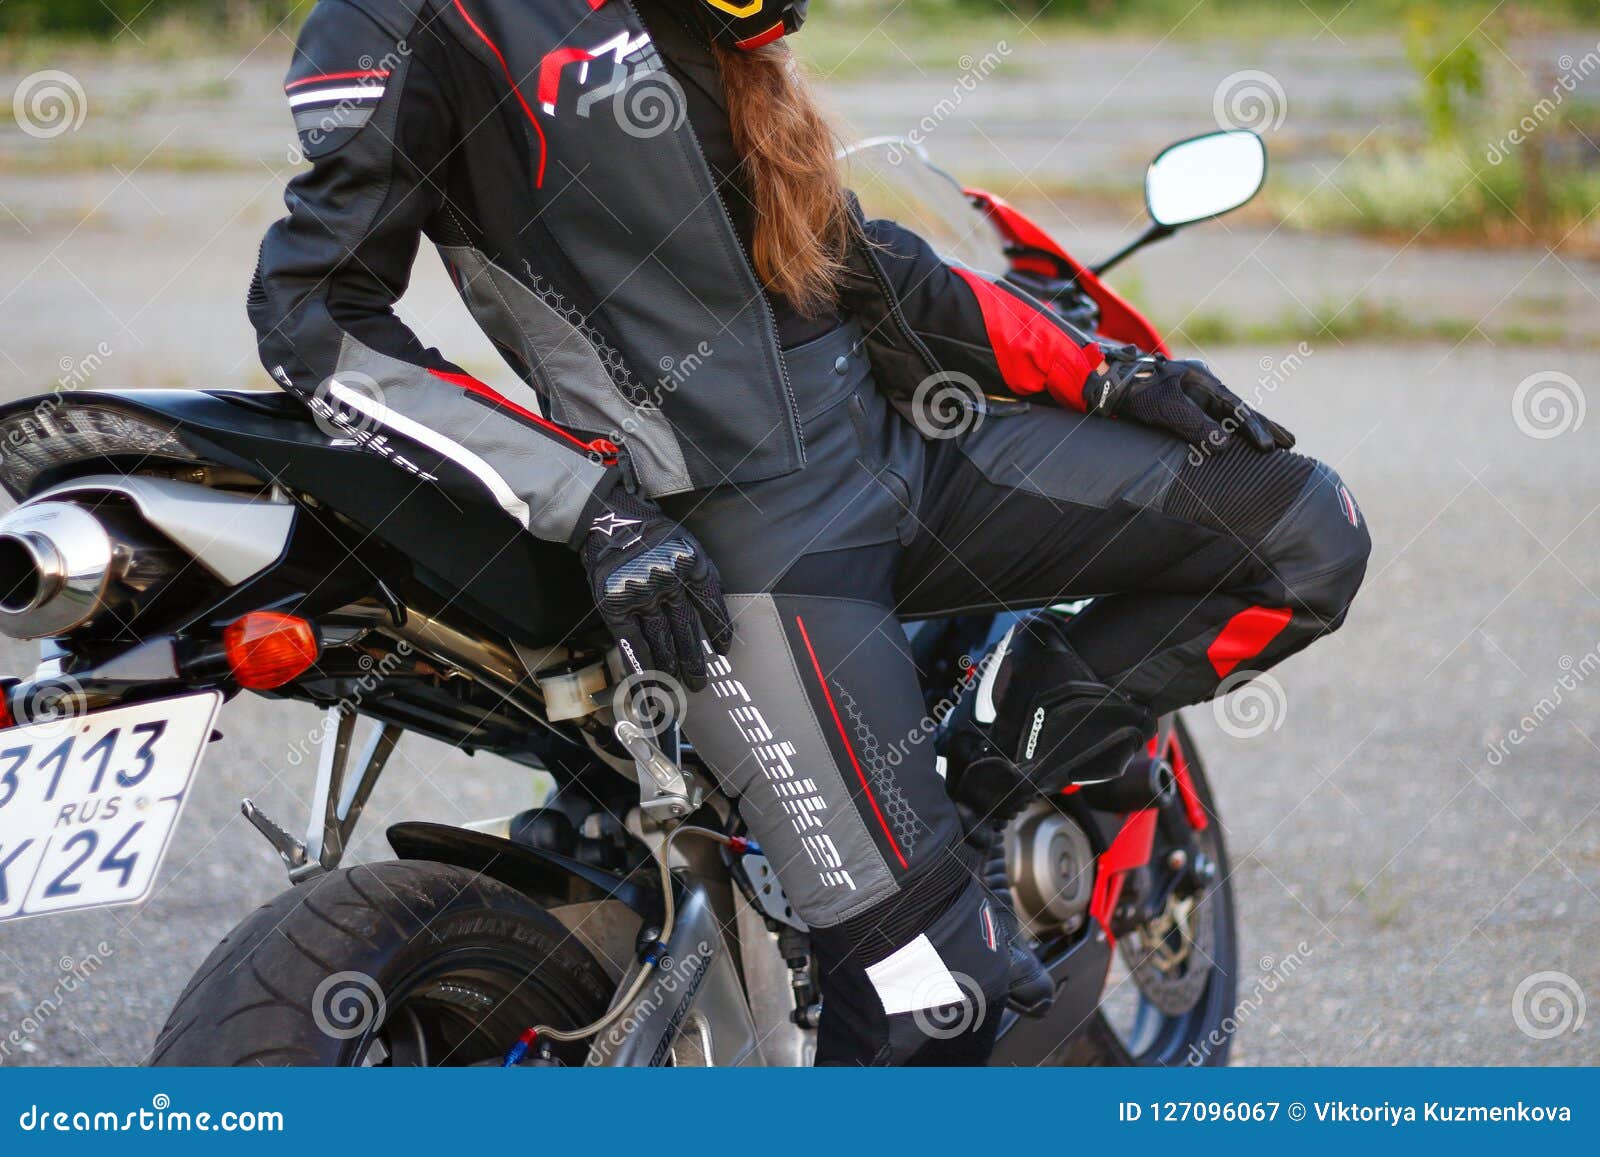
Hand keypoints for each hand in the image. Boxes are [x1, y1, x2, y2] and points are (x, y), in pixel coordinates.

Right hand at [577, 484, 733, 691]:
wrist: (608, 517)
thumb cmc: (650, 532)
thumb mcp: (686, 543)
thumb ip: (703, 574)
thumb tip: (716, 612)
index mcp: (691, 564)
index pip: (710, 605)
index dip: (718, 630)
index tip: (724, 650)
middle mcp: (668, 581)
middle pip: (685, 629)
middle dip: (693, 660)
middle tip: (699, 683)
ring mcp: (640, 594)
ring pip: (659, 640)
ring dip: (669, 667)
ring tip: (675, 688)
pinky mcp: (615, 604)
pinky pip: (631, 641)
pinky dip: (639, 663)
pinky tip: (646, 681)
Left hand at [1085, 351, 1294, 452]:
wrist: (1105, 380)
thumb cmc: (1134, 391)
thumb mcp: (1164, 407)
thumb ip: (1193, 424)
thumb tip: (1224, 444)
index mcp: (1202, 380)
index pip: (1236, 408)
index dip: (1254, 428)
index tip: (1270, 448)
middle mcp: (1202, 385)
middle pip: (1238, 408)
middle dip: (1263, 426)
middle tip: (1290, 443)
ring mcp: (1192, 393)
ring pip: (1226, 414)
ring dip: (1248, 429)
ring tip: (1273, 445)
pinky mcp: (1180, 404)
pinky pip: (1211, 418)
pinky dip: (1227, 429)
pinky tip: (1235, 441)